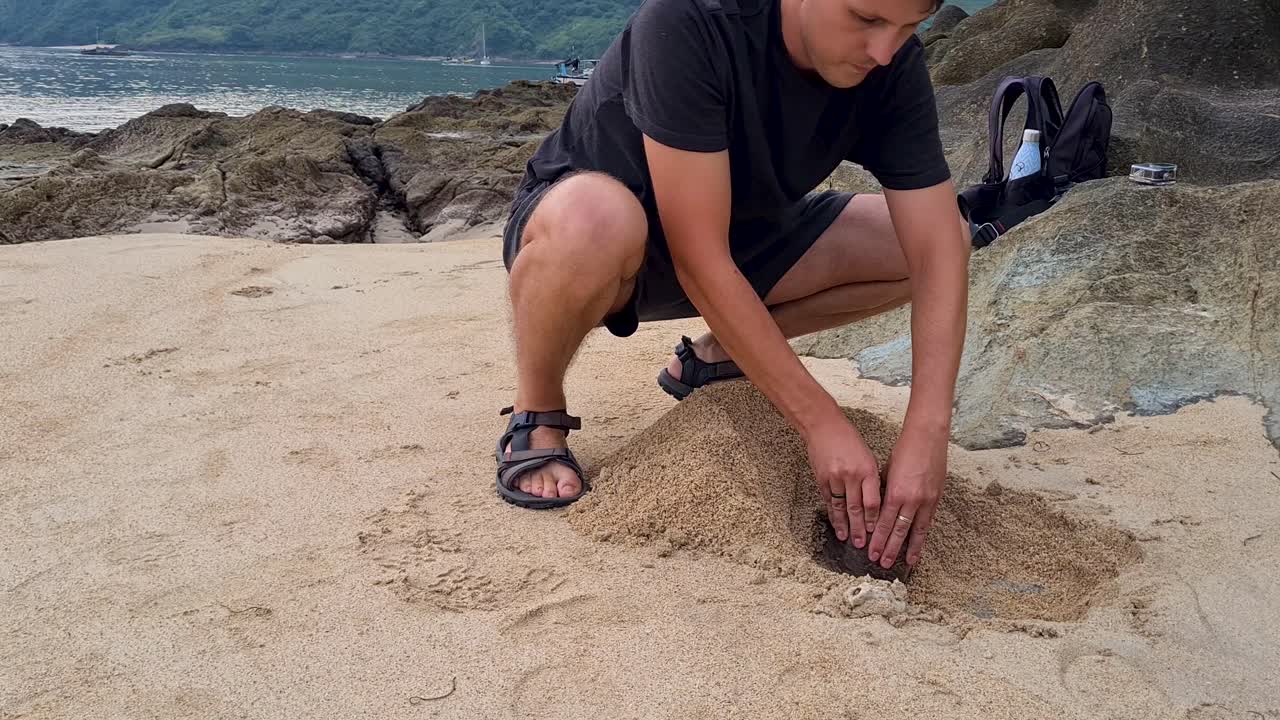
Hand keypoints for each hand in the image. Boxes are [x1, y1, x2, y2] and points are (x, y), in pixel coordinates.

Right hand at [805, 417, 881, 549]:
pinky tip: (835, 524)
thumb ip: (871, 479)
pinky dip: (832, 514)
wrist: (824, 427)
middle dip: (860, 529)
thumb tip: (876, 502)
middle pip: (857, 508)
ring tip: (847, 539)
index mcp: (867, 470)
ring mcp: (835, 478)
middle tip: (862, 544)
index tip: (875, 532)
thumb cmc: (849, 440)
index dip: (874, 519)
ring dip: (844, 525)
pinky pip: (828, 501)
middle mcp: (852, 476)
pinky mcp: (822, 479)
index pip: (873, 501)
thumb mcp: (867, 457)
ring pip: (841, 508)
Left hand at [868, 427, 947, 567]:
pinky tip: (919, 545)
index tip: (871, 551)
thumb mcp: (886, 472)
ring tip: (904, 563)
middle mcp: (912, 499)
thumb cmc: (903, 451)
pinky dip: (923, 535)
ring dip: (909, 548)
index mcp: (895, 492)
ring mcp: (926, 500)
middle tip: (882, 563)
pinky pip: (928, 522)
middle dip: (890, 548)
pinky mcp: (936, 497)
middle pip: (898, 531)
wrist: (927, 438)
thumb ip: (883, 492)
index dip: (878, 540)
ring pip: (916, 531)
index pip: (884, 523)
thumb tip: (877, 509)